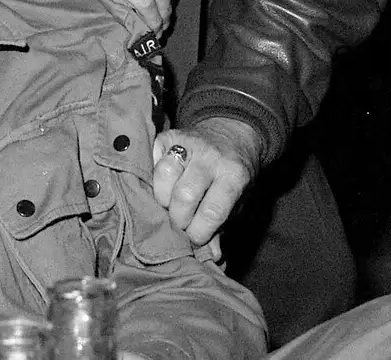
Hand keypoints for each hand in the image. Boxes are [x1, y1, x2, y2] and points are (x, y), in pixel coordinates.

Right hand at [150, 117, 264, 244]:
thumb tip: (212, 256)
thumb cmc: (232, 177)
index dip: (199, 232)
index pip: (212, 211)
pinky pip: (152, 158)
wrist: (232, 135)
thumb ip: (222, 227)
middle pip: (184, 195)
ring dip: (163, 196)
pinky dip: (153, 175)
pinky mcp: (169, 135)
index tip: (196, 238)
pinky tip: (162, 183)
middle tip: (182, 222)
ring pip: (164, 173)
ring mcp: (189, 142)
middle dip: (179, 218)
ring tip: (170, 203)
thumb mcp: (238, 201)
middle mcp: (212, 157)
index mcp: (234, 175)